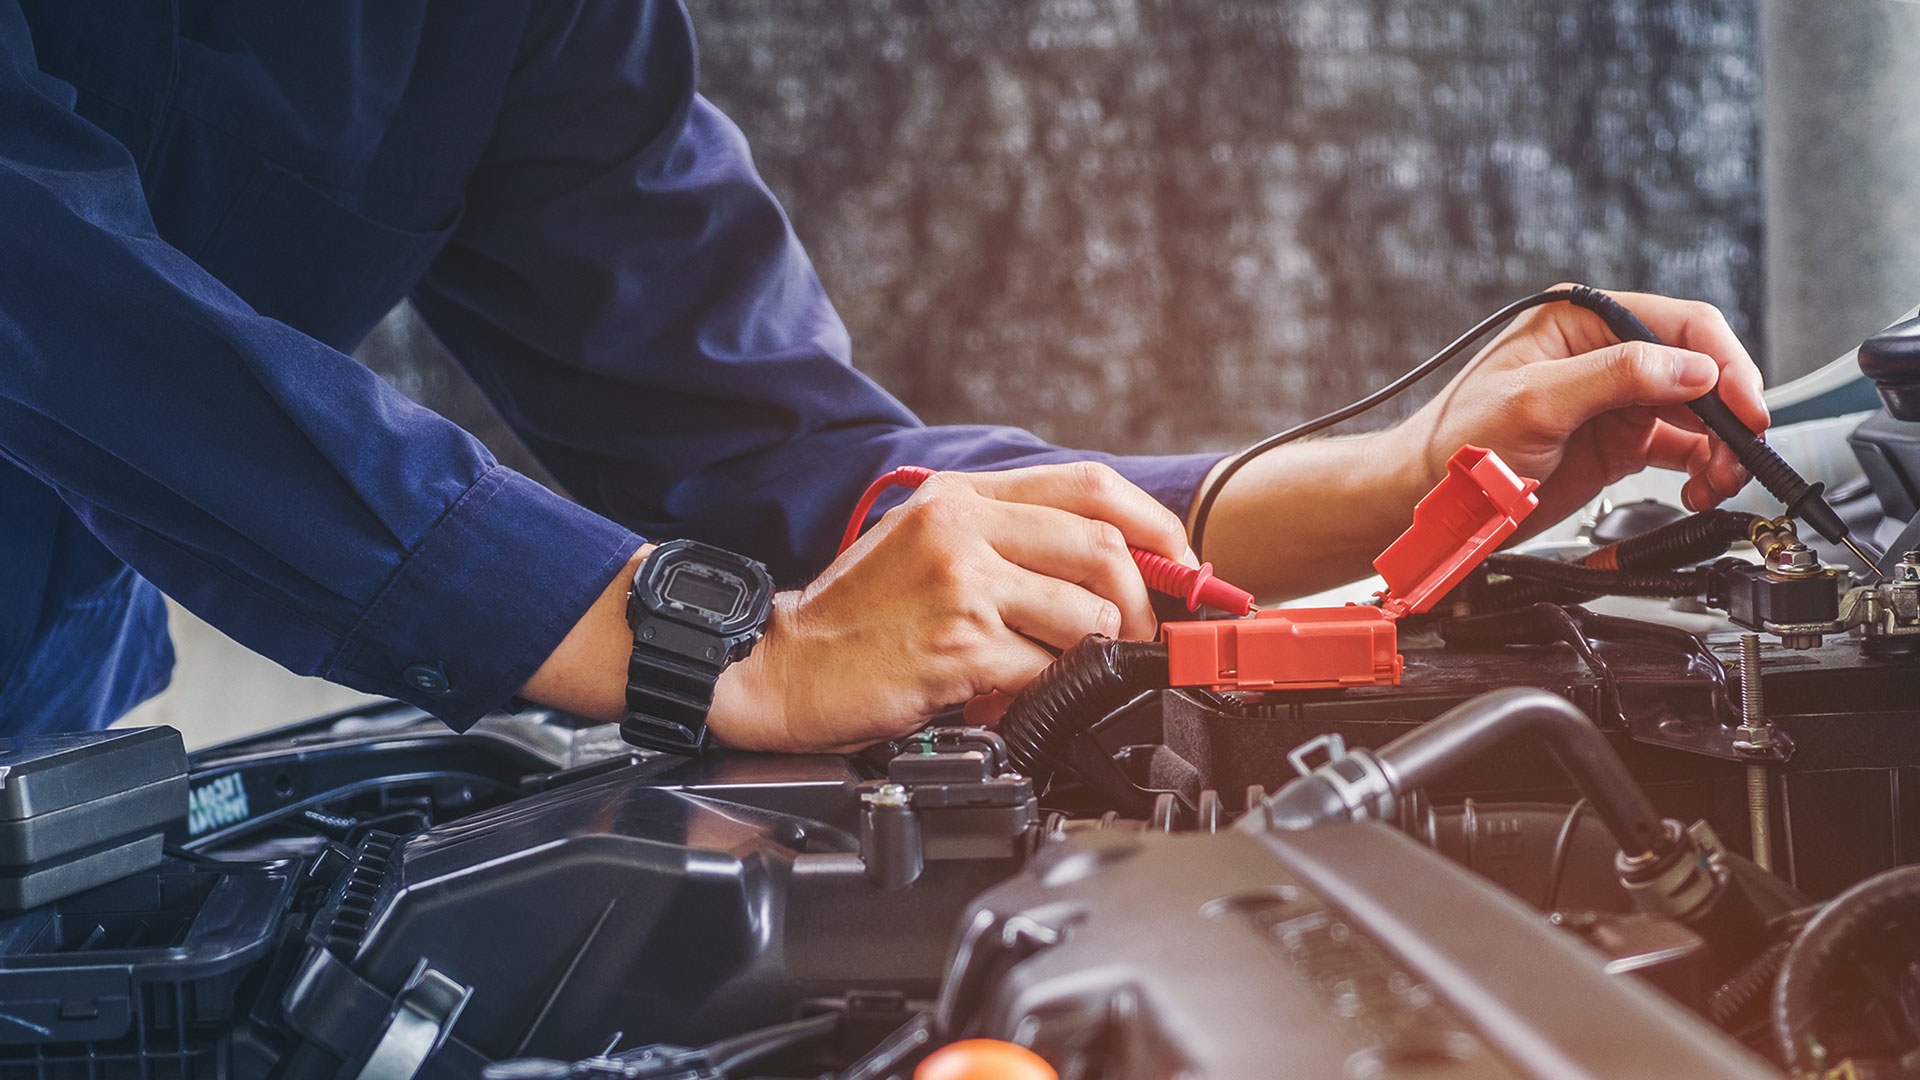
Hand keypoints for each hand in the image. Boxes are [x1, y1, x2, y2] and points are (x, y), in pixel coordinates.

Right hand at [708, 462, 1192, 750]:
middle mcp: (963, 529)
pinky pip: (1047, 669)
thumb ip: (1007, 542)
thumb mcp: (927, 548)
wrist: (781, 667)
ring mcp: (961, 585)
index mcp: (962, 497)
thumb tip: (1110, 565)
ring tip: (1075, 670)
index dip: (1156, 525)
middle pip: (1104, 545)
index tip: (1184, 564)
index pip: (1091, 485)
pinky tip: (1024, 693)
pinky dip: (1051, 689)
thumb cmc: (857, 619)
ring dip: (1099, 653)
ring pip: (1087, 613)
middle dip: (1148, 599)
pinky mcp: (959, 646)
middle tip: (1149, 635)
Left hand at [1385, 285, 1769, 529]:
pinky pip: (1680, 450)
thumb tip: (1691, 368)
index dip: (1720, 361)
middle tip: (1744, 448)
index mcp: (1583, 321)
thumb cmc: (1460, 442)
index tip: (1744, 403)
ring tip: (1718, 479)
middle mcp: (1606, 355)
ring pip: (1697, 413)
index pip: (1676, 324)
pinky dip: (1700, 469)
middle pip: (1697, 369)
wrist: (1434, 502)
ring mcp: (1616, 401)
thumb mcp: (1537, 400)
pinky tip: (1700, 488)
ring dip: (1720, 446)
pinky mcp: (1619, 444)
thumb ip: (1617, 376)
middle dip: (1728, 410)